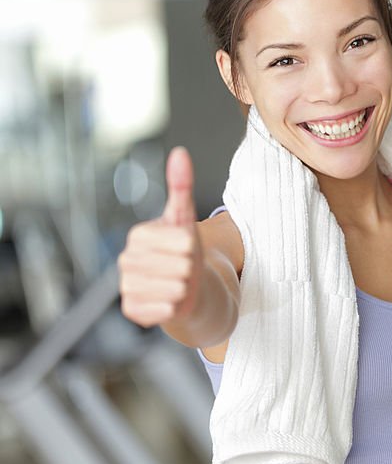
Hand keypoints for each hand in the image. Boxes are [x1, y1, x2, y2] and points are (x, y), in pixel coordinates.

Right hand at [117, 146, 203, 326]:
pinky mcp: (131, 310)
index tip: (185, 248)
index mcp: (138, 235)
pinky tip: (170, 301)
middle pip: (181, 266)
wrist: (186, 287)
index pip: (182, 241)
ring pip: (175, 288)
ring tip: (178, 284)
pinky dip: (175, 306)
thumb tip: (180, 152)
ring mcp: (126, 286)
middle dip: (190, 269)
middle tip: (182, 269)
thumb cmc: (185, 250)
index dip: (192, 246)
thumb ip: (182, 185)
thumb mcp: (186, 218)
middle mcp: (126, 260)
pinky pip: (165, 309)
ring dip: (185, 288)